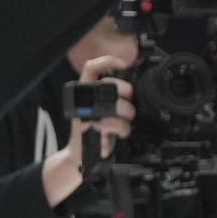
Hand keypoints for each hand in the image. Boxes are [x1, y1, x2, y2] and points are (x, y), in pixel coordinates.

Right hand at [44, 55, 134, 205]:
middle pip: (111, 85)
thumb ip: (113, 96)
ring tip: (124, 123)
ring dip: (127, 115)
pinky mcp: (90, 130)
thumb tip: (134, 84)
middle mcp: (82, 101)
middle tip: (128, 106)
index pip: (91, 68)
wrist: (82, 156)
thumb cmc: (97, 130)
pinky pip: (114, 124)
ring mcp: (84, 115)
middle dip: (127, 94)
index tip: (123, 64)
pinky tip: (118, 134)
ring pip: (115, 105)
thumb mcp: (105, 109)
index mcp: (85, 93)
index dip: (107, 61)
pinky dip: (122, 129)